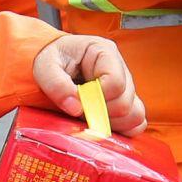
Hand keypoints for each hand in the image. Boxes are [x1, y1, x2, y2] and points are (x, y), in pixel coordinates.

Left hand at [32, 35, 146, 133]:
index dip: (97, 98)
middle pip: (126, 102)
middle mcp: (120, 68)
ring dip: (111, 123)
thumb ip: (57, 85)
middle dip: (100, 112)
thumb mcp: (45, 67)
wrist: (51, 64)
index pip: (115, 82)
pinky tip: (100, 124)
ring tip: (88, 116)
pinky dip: (121, 129)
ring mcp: (126, 87)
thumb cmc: (50, 60)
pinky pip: (136, 123)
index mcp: (104, 52)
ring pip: (135, 114)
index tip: (79, 100)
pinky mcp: (125, 102)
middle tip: (79, 109)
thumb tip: (76, 107)